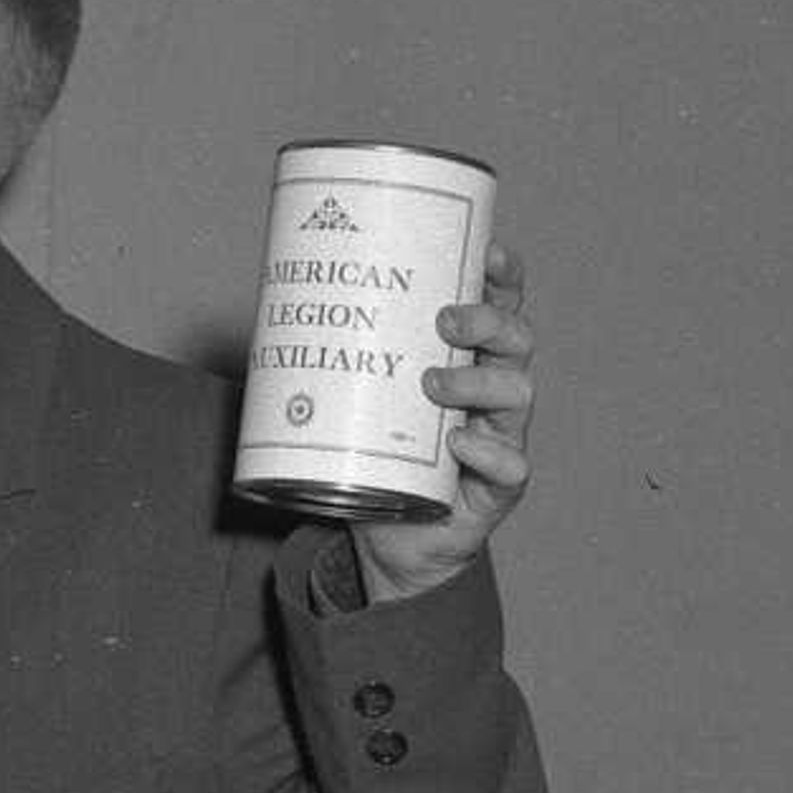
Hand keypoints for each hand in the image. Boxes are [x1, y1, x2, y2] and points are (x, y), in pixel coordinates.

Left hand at [361, 243, 532, 602]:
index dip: (501, 278)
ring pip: (518, 394)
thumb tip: (274, 310)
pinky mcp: (494, 489)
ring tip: (432, 383)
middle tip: (443, 319)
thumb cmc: (374, 459)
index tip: (485, 253)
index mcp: (468, 360)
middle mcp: (492, 394)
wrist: (386, 540)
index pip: (499, 308)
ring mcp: (500, 439)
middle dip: (489, 320)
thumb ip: (334, 362)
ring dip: (478, 380)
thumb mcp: (355, 402)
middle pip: (516, 341)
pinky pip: (510, 466)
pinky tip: (459, 443)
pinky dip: (487, 451)